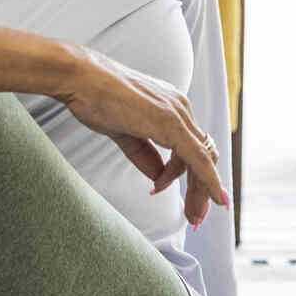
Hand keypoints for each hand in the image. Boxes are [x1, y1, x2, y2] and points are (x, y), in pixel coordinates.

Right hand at [52, 45, 230, 226]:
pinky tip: (214, 198)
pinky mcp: (171, 122)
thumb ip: (144, 155)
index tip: (188, 203)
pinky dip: (209, 180)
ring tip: (190, 214)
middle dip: (202, 190)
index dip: (194, 177)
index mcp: (171, 108)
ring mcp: (178, 113)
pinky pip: (198, 157)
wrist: (80, 77)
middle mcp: (180, 108)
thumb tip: (158, 178)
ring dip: (201, 191)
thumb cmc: (96, 98)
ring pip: (203, 160)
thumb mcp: (124, 133)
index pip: (193, 148)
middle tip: (196, 217)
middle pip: (203, 156)